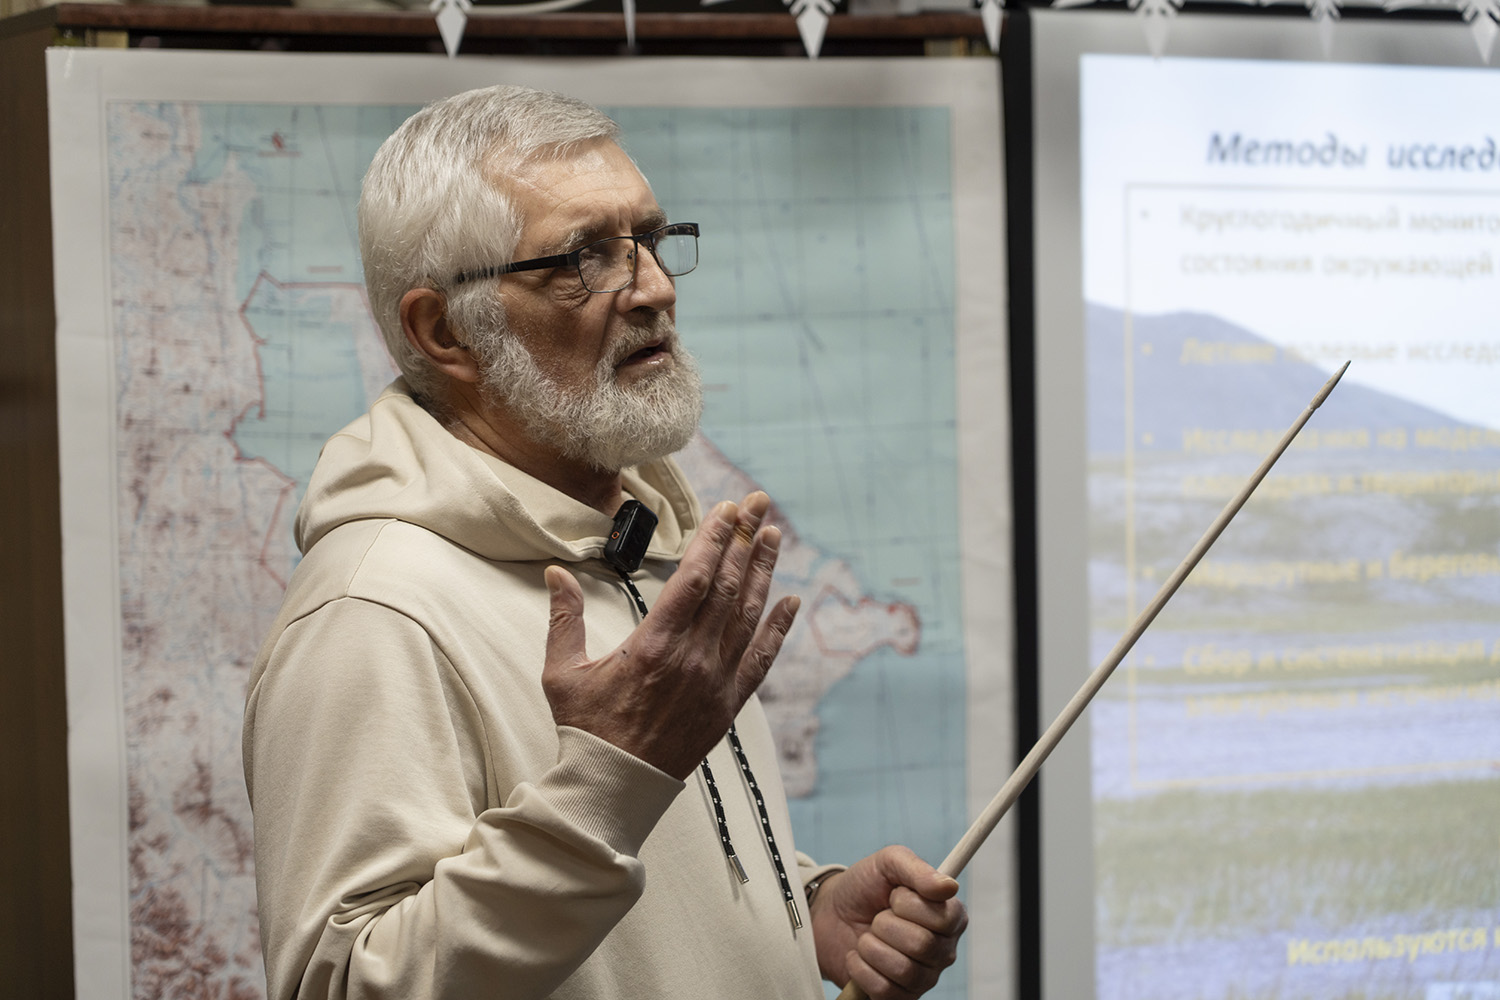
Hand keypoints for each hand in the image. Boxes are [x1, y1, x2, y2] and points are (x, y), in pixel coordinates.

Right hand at [542, 491, 799, 779]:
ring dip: (763, 571)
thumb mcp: (563, 671)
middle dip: (743, 540)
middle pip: (726, 587)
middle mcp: (692, 659)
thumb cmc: (586, 729)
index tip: (727, 509)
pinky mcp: (728, 705)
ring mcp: (715, 682)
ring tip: (772, 534)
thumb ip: (564, 618)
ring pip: (748, 616)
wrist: (613, 786)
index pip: (693, 578)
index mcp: (654, 645)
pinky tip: (791, 600)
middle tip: (758, 503)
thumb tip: (554, 573)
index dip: (713, 539)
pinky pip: (762, 660)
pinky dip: (778, 628)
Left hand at [811, 846, 967, 999]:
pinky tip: (859, 957)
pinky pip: (884, 990)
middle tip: (877, 917)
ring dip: (871, 947)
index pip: (945, 918)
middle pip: (922, 945)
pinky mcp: (900, 997)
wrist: (829, 914)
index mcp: (949, 916)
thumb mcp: (887, 863)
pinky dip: (861, 969)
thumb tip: (949, 885)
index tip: (894, 895)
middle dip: (885, 925)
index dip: (911, 905)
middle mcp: (943, 950)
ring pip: (903, 970)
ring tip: (867, 937)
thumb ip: (917, 869)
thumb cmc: (864, 887)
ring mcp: (924, 978)